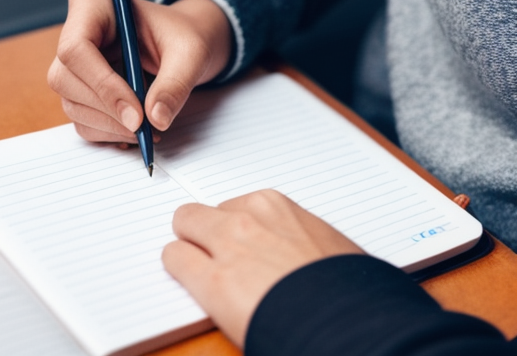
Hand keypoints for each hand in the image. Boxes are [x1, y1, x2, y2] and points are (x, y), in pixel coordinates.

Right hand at [47, 0, 231, 142]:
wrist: (182, 48)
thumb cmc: (183, 38)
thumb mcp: (191, 54)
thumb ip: (175, 84)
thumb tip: (156, 119)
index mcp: (93, 6)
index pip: (76, 49)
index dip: (104, 86)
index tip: (137, 116)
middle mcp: (74, 33)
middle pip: (66, 80)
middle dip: (109, 111)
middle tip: (145, 128)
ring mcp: (73, 66)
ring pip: (72, 106)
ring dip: (111, 127)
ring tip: (148, 130)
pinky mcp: (80, 92)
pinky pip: (83, 122)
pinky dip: (111, 134)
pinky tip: (137, 131)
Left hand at [162, 189, 362, 347]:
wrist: (351, 320)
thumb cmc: (347, 286)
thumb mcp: (324, 245)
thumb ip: (293, 237)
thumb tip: (286, 251)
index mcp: (275, 206)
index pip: (232, 206)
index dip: (231, 230)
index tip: (235, 245)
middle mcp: (248, 218)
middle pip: (201, 212)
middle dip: (202, 233)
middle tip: (213, 257)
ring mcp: (229, 245)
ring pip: (184, 225)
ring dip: (188, 247)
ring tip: (204, 271)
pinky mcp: (214, 280)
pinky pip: (175, 258)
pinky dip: (180, 268)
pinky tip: (197, 284)